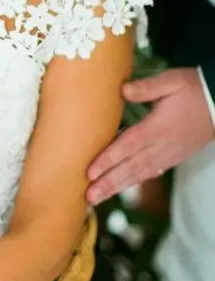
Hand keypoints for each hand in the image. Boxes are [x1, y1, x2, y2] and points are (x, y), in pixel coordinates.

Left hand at [86, 68, 214, 204]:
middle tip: (87, 197)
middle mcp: (160, 146)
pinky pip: (150, 173)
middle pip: (129, 168)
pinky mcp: (173, 157)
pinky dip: (134, 182)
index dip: (107, 160)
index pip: (126, 147)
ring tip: (97, 199)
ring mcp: (167, 155)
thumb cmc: (194, 90)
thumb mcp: (171, 82)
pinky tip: (123, 187)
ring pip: (138, 174)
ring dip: (116, 187)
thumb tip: (122, 90)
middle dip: (107, 183)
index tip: (89, 173)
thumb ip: (146, 87)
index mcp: (156, 129)